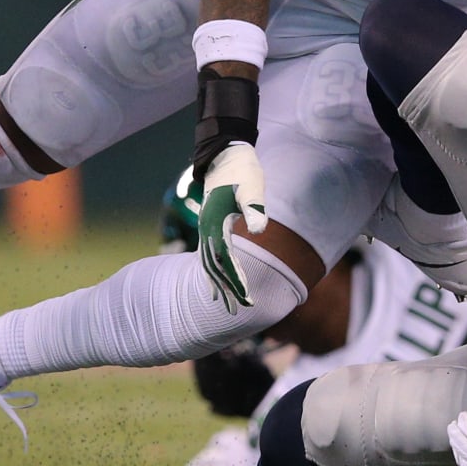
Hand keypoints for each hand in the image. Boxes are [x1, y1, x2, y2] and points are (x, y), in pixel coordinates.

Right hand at [197, 142, 267, 311]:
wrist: (224, 154)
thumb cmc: (242, 169)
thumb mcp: (252, 186)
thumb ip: (255, 208)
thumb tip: (260, 230)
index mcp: (215, 224)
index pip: (226, 261)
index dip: (236, 282)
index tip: (247, 300)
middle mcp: (206, 230)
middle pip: (214, 268)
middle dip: (227, 290)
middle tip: (239, 311)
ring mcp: (206, 228)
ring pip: (209, 263)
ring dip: (219, 284)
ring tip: (226, 304)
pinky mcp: (210, 224)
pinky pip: (210, 254)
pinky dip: (214, 270)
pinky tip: (220, 279)